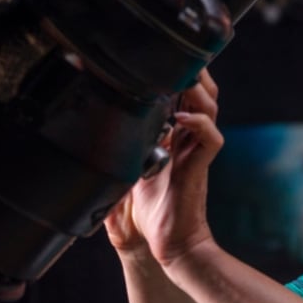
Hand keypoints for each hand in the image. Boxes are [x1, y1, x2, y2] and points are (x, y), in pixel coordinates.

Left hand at [106, 69, 223, 266]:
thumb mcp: (129, 169)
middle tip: (180, 61)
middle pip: (204, 95)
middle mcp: (188, 140)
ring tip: (185, 80)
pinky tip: (182, 119)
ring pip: (211, 109)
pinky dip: (199, 124)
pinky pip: (211, 138)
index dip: (182, 76)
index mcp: (175, 137)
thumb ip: (123, 147)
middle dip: (196, 74)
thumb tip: (91, 129)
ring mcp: (196, 152)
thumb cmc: (151, 212)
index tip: (165, 59)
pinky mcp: (199, 168)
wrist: (167, 243)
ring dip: (199, 92)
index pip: (186, 97)